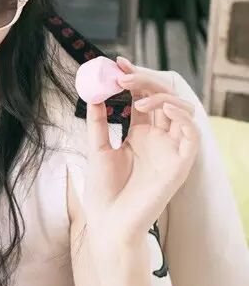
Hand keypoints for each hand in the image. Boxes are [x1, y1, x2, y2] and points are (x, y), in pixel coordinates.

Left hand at [82, 55, 199, 252]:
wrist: (109, 222)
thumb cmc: (104, 191)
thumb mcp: (97, 148)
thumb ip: (98, 121)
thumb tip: (93, 93)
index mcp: (140, 133)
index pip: (142, 96)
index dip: (133, 78)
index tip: (117, 62)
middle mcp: (159, 138)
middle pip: (162, 97)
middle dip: (145, 80)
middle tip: (124, 73)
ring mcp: (171, 150)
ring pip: (183, 110)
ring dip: (162, 96)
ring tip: (137, 98)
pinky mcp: (181, 164)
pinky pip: (193, 134)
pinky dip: (181, 116)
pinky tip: (161, 109)